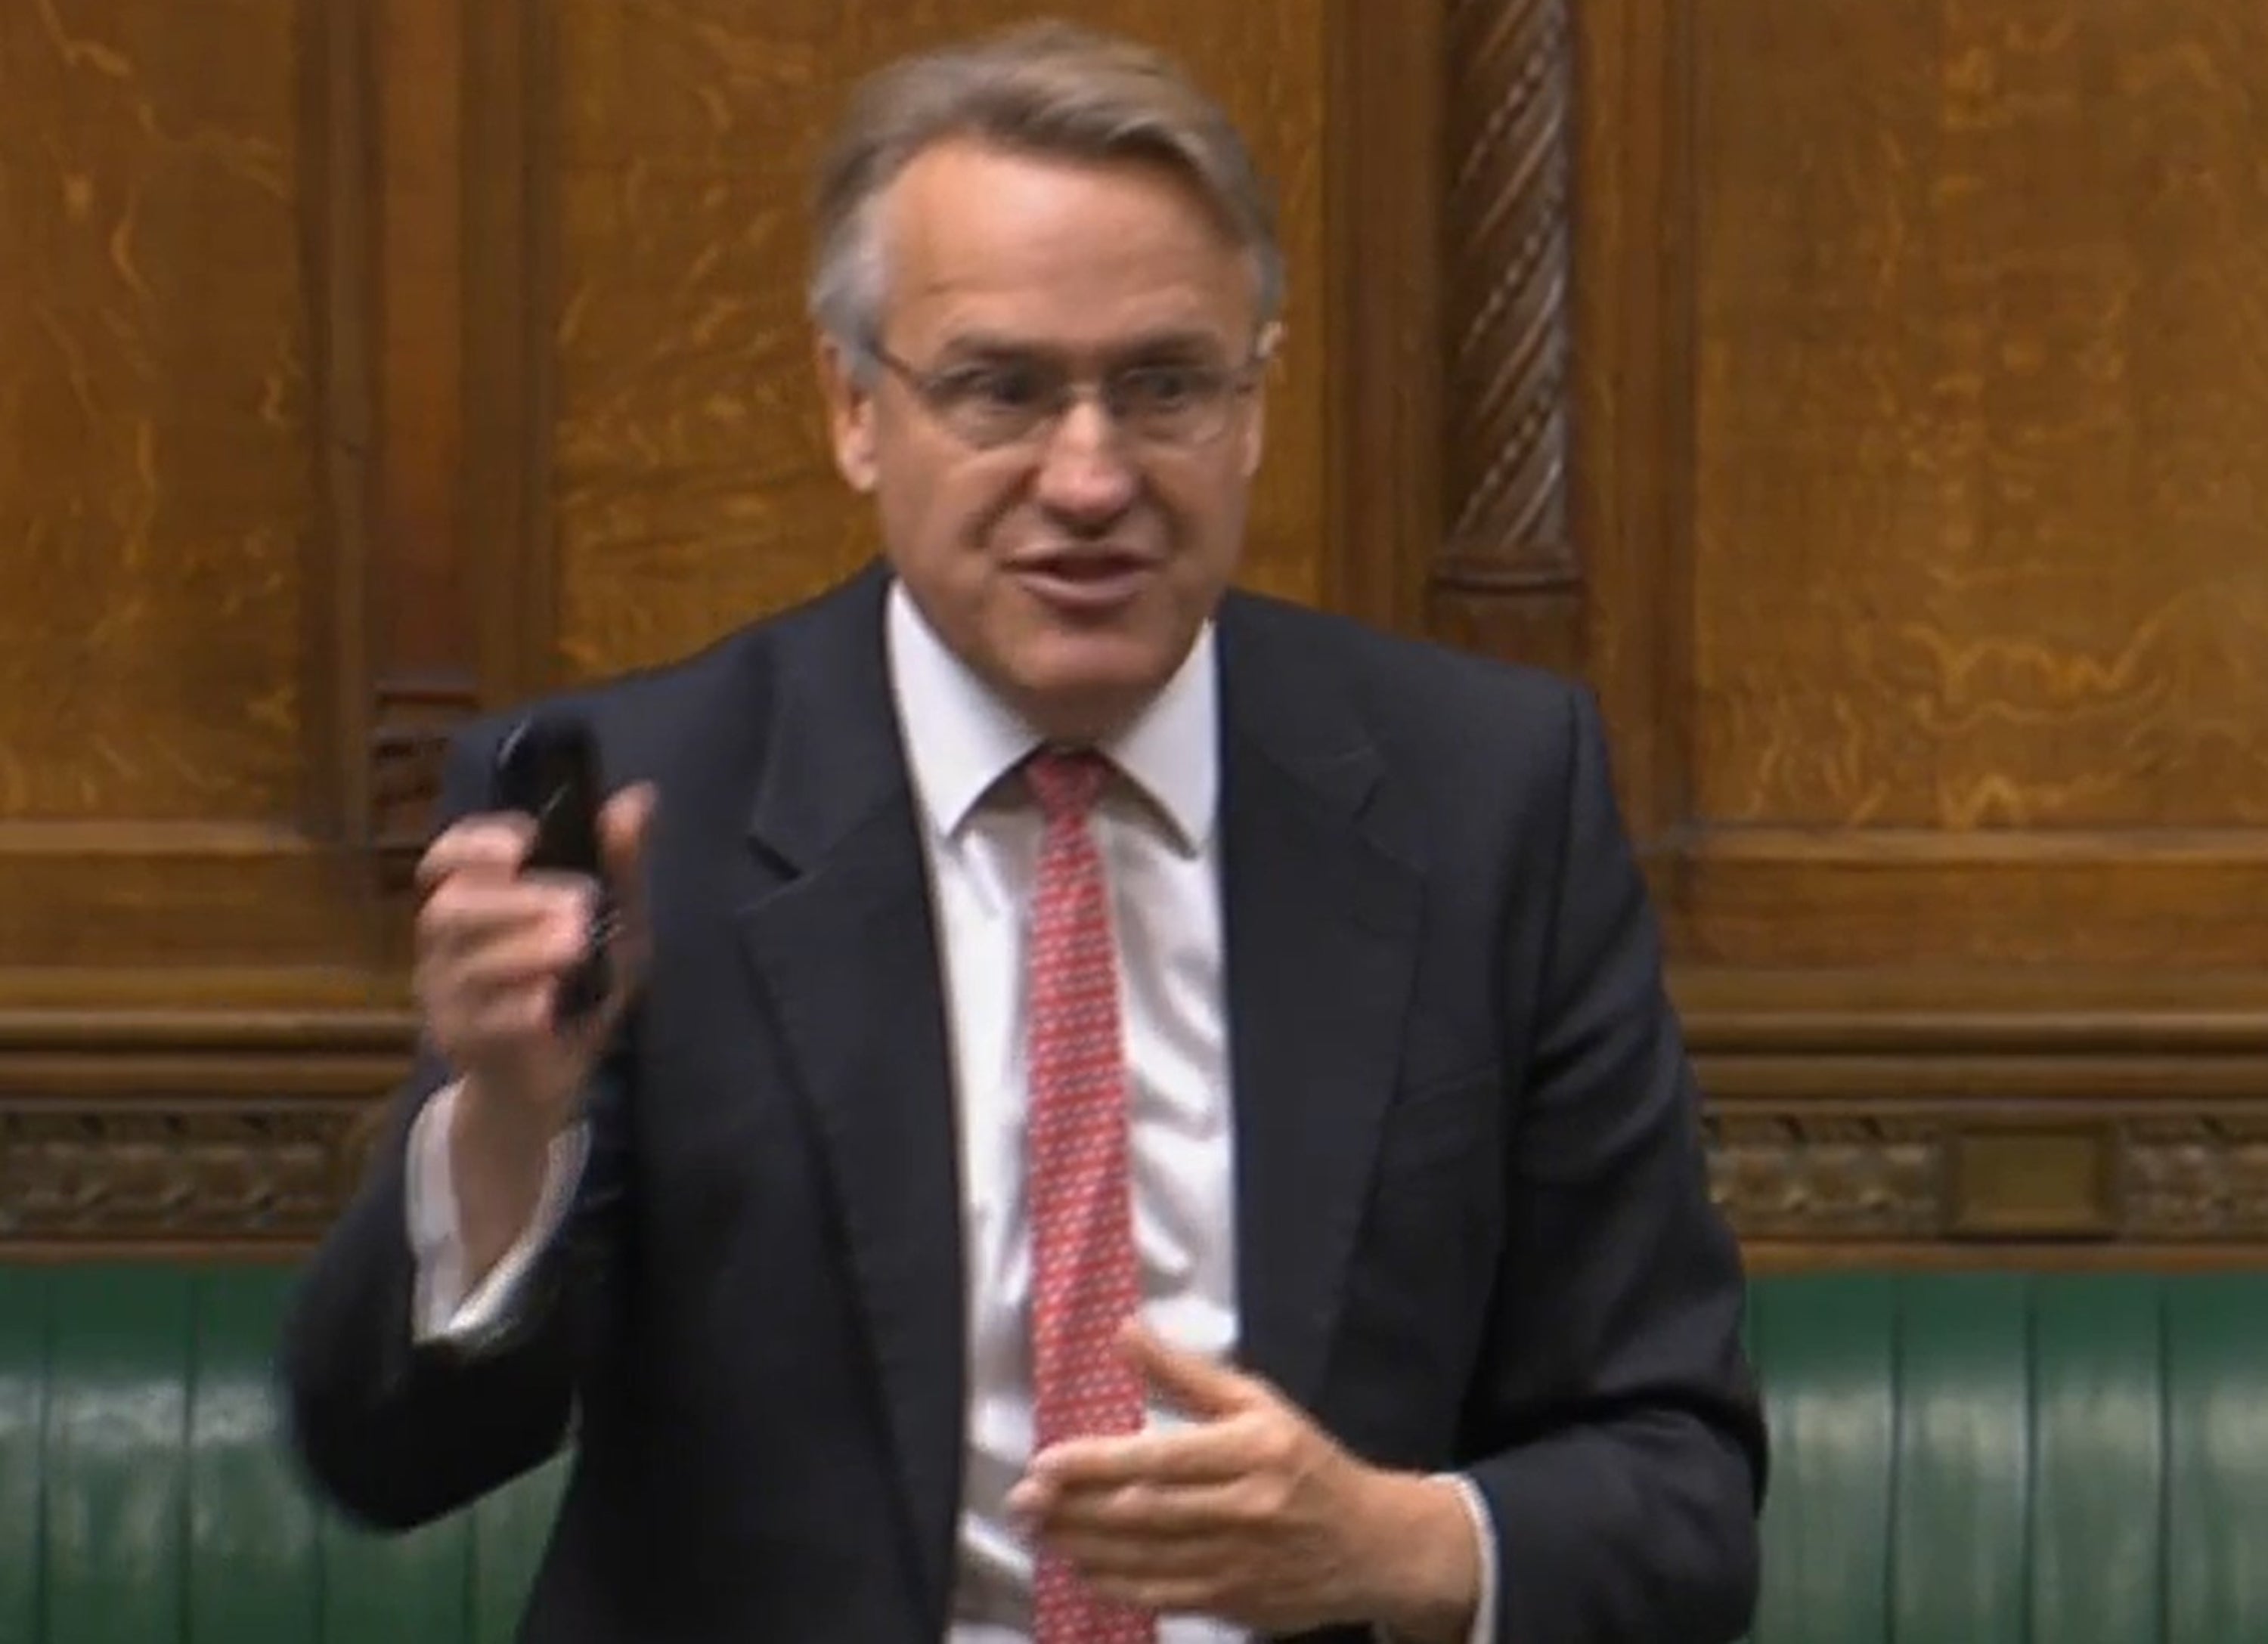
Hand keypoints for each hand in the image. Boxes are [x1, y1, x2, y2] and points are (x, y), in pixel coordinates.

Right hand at [412, 783, 654, 1260]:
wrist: (553, 1078)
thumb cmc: (579, 987)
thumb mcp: (615, 922)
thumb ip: (621, 863)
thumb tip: (640, 797)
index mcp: (476, 903)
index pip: (447, 858)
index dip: (475, 843)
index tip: (525, 841)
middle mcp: (448, 946)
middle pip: (450, 909)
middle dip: (514, 902)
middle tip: (576, 906)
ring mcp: (449, 998)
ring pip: (465, 967)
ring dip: (522, 952)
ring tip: (575, 947)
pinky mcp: (464, 1047)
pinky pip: (483, 1024)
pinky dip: (518, 1011)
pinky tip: (552, 1005)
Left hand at [1006, 1320, 1480, 1639]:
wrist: (1374, 1544)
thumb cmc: (1308, 1462)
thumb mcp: (1258, 1403)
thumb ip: (1185, 1374)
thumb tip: (1125, 1332)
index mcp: (1252, 1450)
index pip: (1160, 1457)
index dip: (1096, 1463)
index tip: (1045, 1462)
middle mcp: (1245, 1508)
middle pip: (1143, 1512)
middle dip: (1073, 1509)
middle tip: (1021, 1502)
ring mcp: (1239, 1562)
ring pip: (1145, 1558)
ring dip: (1082, 1547)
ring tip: (1038, 1532)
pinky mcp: (1235, 1601)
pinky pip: (1162, 1596)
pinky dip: (1115, 1584)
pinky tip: (1080, 1569)